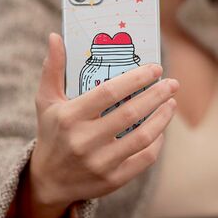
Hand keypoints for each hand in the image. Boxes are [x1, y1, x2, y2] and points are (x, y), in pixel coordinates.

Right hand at [27, 32, 178, 212]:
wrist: (47, 181)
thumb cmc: (51, 132)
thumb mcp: (45, 101)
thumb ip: (52, 69)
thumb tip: (55, 36)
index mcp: (69, 117)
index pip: (108, 93)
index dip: (136, 79)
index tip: (155, 68)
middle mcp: (83, 141)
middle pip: (130, 113)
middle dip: (156, 95)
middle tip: (172, 83)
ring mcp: (99, 163)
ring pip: (142, 137)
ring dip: (162, 118)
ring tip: (170, 102)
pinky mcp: (112, 180)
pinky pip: (144, 159)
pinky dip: (157, 143)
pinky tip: (161, 129)